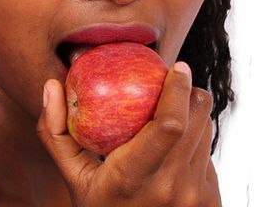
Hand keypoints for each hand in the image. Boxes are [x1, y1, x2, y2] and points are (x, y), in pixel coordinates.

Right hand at [36, 61, 220, 205]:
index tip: (176, 68)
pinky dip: (194, 143)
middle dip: (192, 92)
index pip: (170, 124)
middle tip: (177, 78)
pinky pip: (207, 157)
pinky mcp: (210, 202)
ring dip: (195, 114)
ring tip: (175, 108)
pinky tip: (176, 146)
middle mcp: (170, 188)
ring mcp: (194, 197)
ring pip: (206, 135)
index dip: (178, 89)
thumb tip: (51, 85)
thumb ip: (55, 132)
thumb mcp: (73, 176)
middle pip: (198, 121)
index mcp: (133, 177)